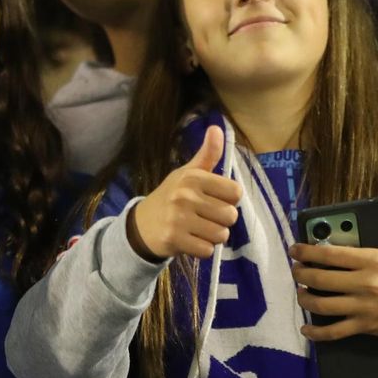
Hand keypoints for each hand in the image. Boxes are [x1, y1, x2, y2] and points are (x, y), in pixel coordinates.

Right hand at [127, 125, 241, 260]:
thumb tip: (218, 127)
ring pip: (221, 235)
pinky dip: (202, 249)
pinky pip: (207, 250)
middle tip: (205, 218)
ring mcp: (179, 218)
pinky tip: (191, 240)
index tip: (214, 199)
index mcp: (192, 177)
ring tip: (198, 229)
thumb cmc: (171, 196)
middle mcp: (185, 196)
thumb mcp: (187, 173)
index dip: (229, 199)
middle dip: (221, 220)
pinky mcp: (174, 239)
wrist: (142, 224)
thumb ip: (207, 154)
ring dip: (213, 236)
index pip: (235, 191)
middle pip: (231, 215)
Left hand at [290, 183, 377, 342]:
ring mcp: (364, 308)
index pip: (332, 255)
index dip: (308, 251)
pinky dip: (318, 333)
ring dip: (305, 298)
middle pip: (322, 279)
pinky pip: (336, 332)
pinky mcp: (366, 326)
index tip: (294, 249)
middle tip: (295, 269)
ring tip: (300, 292)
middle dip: (301, 274)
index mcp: (374, 261)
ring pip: (324, 306)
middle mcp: (366, 284)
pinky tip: (306, 328)